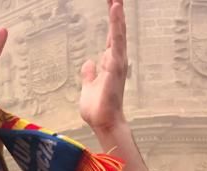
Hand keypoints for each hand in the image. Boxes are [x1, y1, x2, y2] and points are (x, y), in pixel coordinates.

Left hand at [79, 0, 128, 134]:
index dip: (112, 18)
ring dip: (118, 14)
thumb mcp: (88, 87)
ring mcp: (118, 61)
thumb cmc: (98, 108)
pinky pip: (117, 41)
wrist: (103, 122)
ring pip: (119, 31)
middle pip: (117, 29)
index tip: (112, 1)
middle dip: (116, 10)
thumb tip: (88, 63)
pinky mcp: (116, 66)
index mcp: (110, 61)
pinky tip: (116, 10)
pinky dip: (117, 25)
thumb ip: (89, 74)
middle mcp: (116, 59)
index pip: (112, 34)